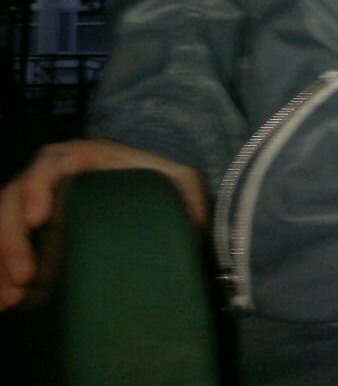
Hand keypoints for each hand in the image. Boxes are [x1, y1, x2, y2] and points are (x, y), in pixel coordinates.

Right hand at [0, 138, 205, 309]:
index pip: (49, 163)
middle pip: (15, 199)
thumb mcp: (178, 181)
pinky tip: (6, 303)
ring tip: (8, 300)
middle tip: (23, 277)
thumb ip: (187, 193)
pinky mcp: (33, 235)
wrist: (149, 191)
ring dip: (1, 261)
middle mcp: (51, 179)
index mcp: (82, 158)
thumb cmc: (159, 181)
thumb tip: (195, 222)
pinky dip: (1, 274)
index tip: (39, 218)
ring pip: (3, 225)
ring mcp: (37, 207)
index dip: (37, 186)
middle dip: (12, 237)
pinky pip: (6, 250)